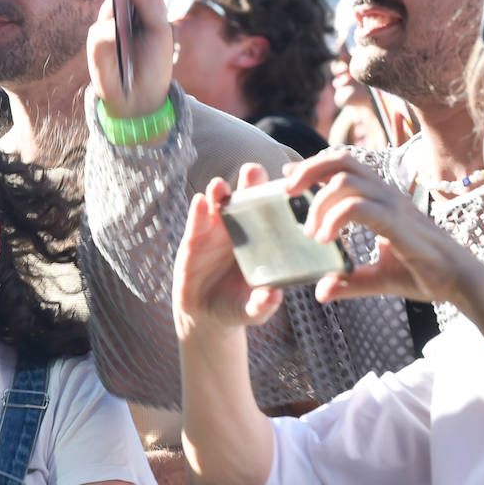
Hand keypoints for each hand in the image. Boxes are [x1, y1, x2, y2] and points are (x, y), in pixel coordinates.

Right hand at [87, 0, 175, 117]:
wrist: (143, 99)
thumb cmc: (155, 63)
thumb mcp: (161, 30)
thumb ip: (150, 2)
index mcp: (142, 6)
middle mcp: (123, 12)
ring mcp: (107, 27)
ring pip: (110, 4)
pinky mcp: (96, 44)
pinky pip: (101, 30)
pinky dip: (111, 28)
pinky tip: (118, 27)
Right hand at [173, 164, 284, 336]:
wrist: (204, 313)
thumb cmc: (237, 306)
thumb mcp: (252, 310)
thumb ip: (262, 304)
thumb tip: (273, 295)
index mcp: (263, 240)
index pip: (273, 212)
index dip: (278, 196)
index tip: (287, 184)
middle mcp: (242, 229)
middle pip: (247, 199)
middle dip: (250, 182)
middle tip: (253, 171)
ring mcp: (217, 231)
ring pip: (219, 204)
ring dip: (219, 192)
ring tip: (219, 186)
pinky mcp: (195, 238)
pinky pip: (197, 220)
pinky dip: (198, 210)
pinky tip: (199, 201)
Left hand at [282, 150, 476, 305]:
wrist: (461, 284)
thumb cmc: (424, 274)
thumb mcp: (376, 278)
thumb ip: (348, 280)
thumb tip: (321, 292)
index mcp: (381, 200)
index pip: (345, 165)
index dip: (314, 166)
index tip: (288, 180)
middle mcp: (386, 196)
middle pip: (343, 161)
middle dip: (308, 170)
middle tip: (286, 193)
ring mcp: (393, 207)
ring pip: (346, 181)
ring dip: (319, 202)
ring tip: (310, 232)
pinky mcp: (398, 223)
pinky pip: (359, 207)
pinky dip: (334, 219)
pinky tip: (325, 239)